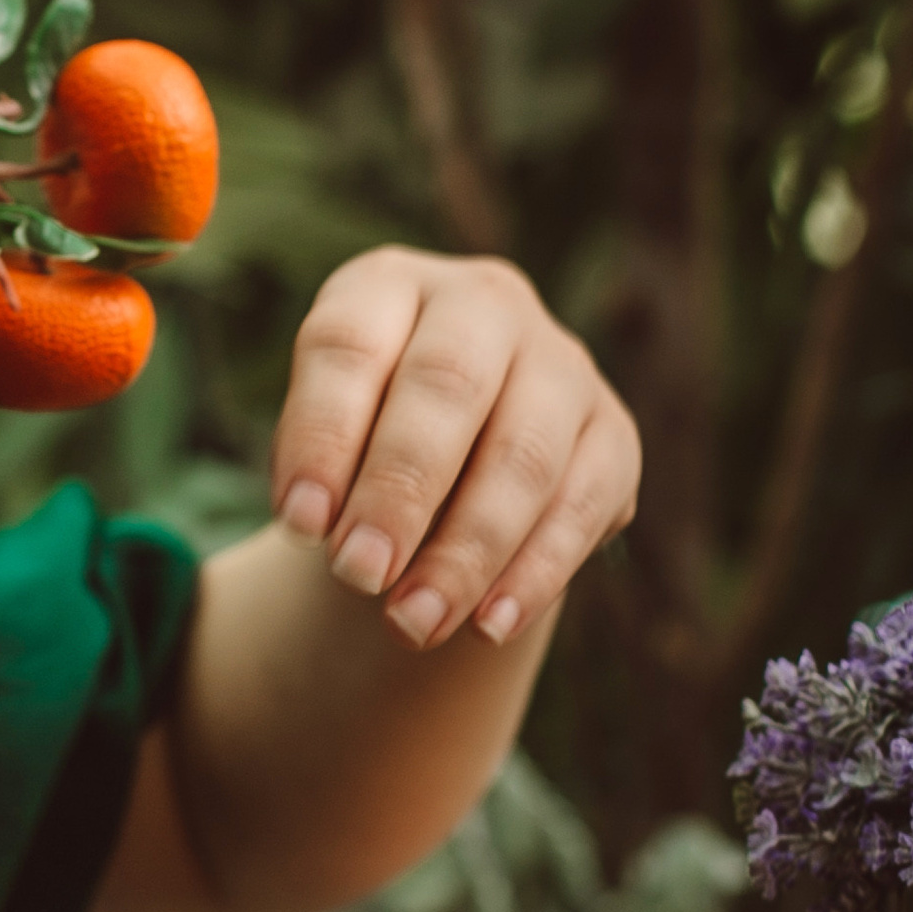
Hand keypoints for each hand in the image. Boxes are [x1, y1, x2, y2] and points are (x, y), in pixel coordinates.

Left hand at [271, 249, 639, 654]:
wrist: (443, 468)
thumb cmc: (356, 447)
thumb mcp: (318, 444)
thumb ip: (314, 474)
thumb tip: (323, 526)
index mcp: (387, 286)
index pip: (350, 345)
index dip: (322, 435)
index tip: (300, 526)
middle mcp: (483, 303)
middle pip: (448, 389)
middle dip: (400, 491)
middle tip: (358, 576)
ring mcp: (560, 363)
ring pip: (524, 454)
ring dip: (467, 550)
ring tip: (412, 623)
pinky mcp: (612, 432)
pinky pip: (583, 504)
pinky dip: (534, 572)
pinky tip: (489, 626)